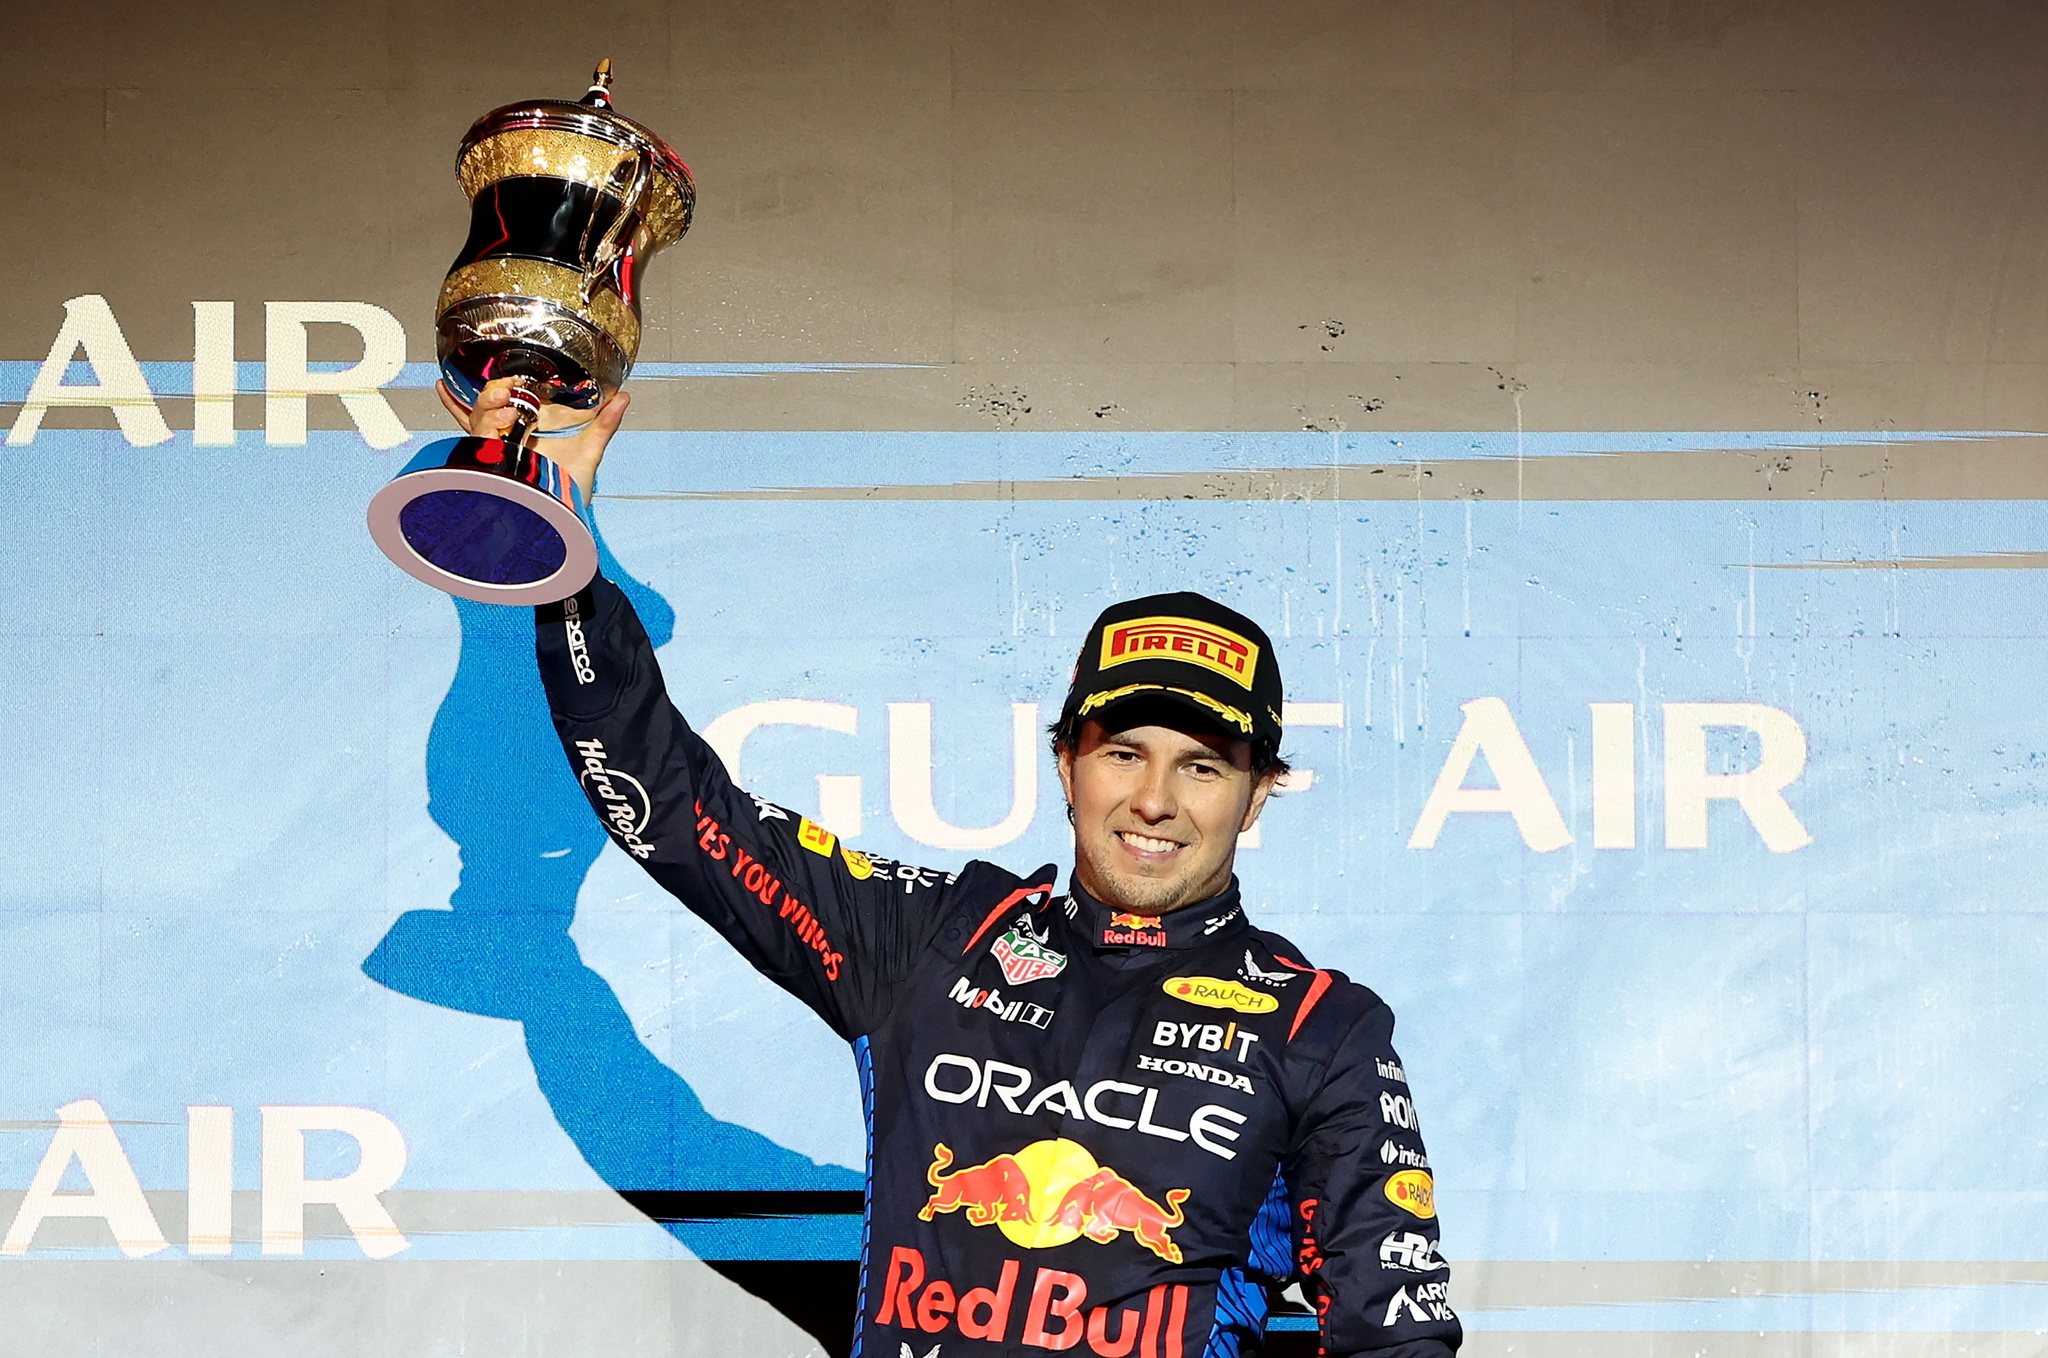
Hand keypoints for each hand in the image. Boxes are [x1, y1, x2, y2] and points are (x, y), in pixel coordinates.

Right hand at [437, 378, 629, 503]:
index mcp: (529, 431)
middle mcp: (509, 439)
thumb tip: (623, 397)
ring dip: (487, 404)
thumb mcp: (590, 451)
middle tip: (510, 386)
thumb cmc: (572, 491)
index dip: (502, 383)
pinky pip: (473, 439)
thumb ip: (604, 424)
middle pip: (488, 405)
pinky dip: (473, 421)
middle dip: (494, 390)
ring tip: (506, 401)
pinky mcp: (492, 464)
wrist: (564, 519)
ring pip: (477, 417)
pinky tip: (473, 404)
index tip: (513, 373)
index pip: (509, 401)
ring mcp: (498, 451)